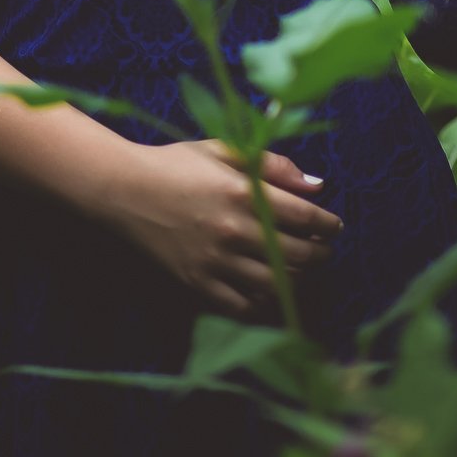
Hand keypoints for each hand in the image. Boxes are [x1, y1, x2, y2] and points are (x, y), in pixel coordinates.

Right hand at [89, 139, 339, 320]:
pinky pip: (242, 306)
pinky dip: (262, 303)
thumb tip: (318, 186)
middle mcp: (234, 230)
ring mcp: (215, 261)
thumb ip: (273, 165)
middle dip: (320, 254)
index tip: (333, 227)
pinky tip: (267, 290)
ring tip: (299, 270)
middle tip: (322, 250)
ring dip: (297, 279)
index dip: (328, 224)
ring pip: (275, 284)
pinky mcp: (197, 282)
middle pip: (298, 254)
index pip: (306, 217)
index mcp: (243, 192)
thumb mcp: (222, 150)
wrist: (122, 190)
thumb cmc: (174, 164)